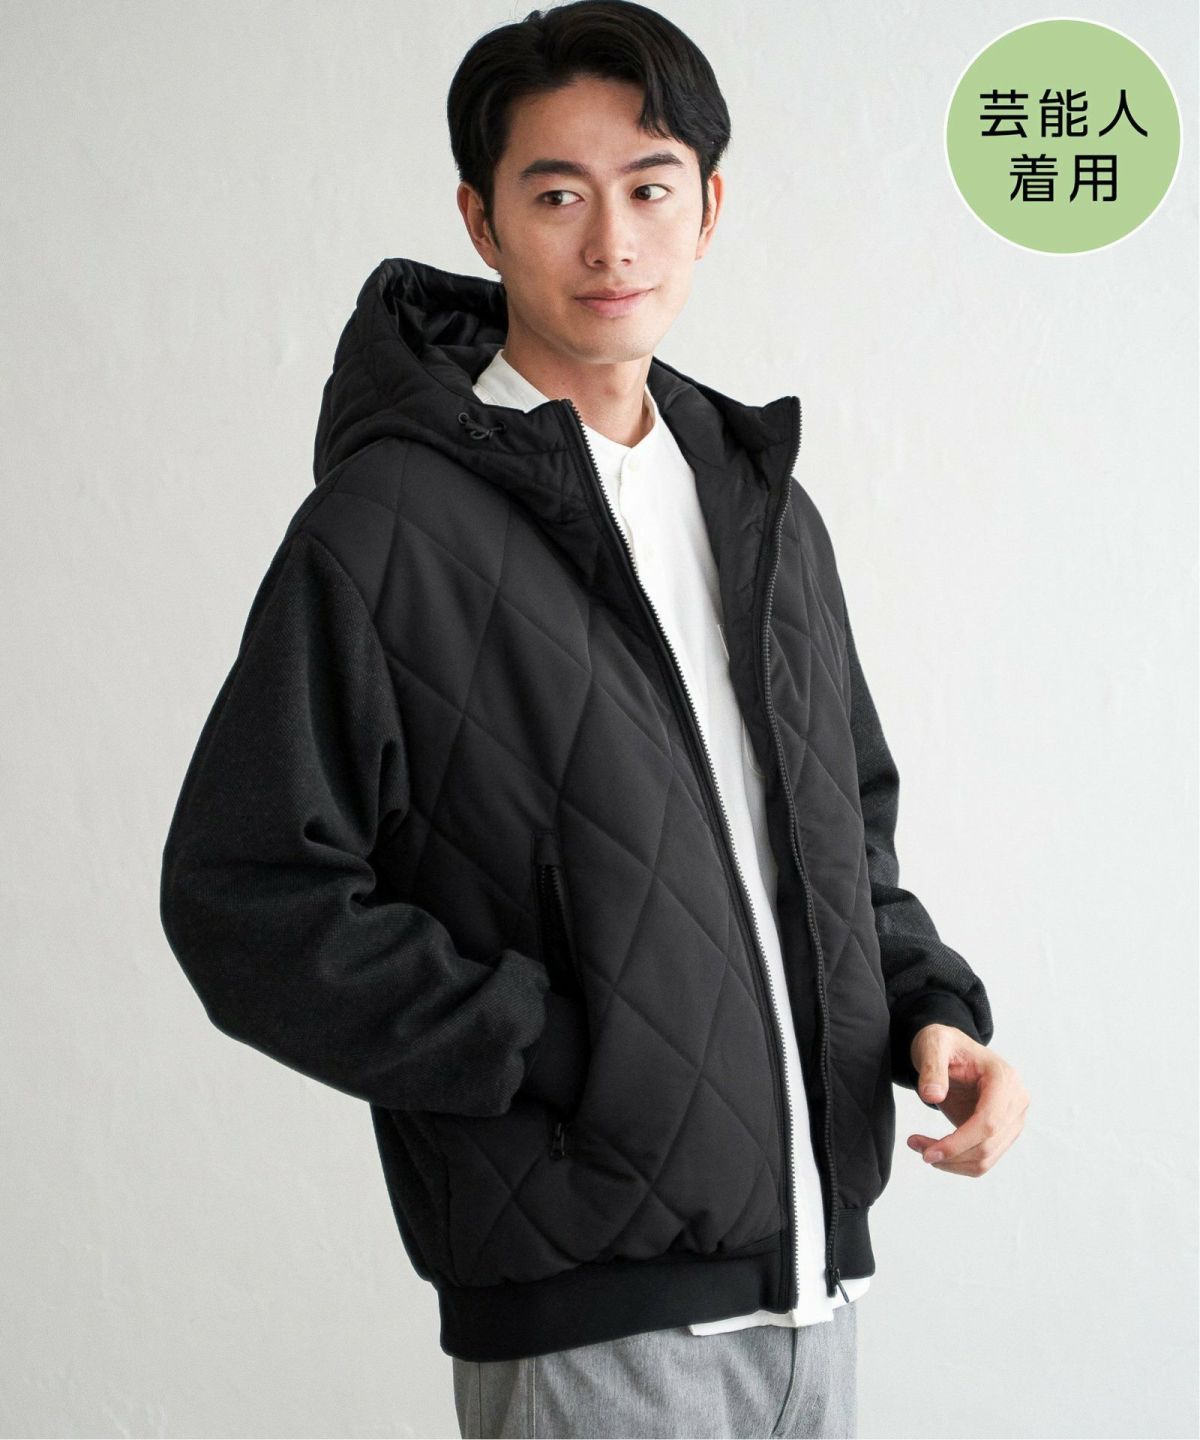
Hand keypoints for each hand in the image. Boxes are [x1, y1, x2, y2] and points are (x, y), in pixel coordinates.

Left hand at [905, 1023, 1028, 1176]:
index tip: (928, 1152)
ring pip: (986, 1159)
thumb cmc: (943, 1044)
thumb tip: (932, 1095)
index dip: (959, 1143)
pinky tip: (934, 1149)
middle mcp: (1016, 1101)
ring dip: (952, 1163)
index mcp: (1004, 1078)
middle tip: (918, 1150)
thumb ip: (931, 1067)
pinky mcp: (1002, 1133)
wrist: (951, 1050)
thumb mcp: (933, 1044)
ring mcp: (1012, 1119)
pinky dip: (957, 1162)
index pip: (988, 1123)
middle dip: (951, 1156)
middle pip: (988, 1146)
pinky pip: (982, 1159)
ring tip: (921, 1148)